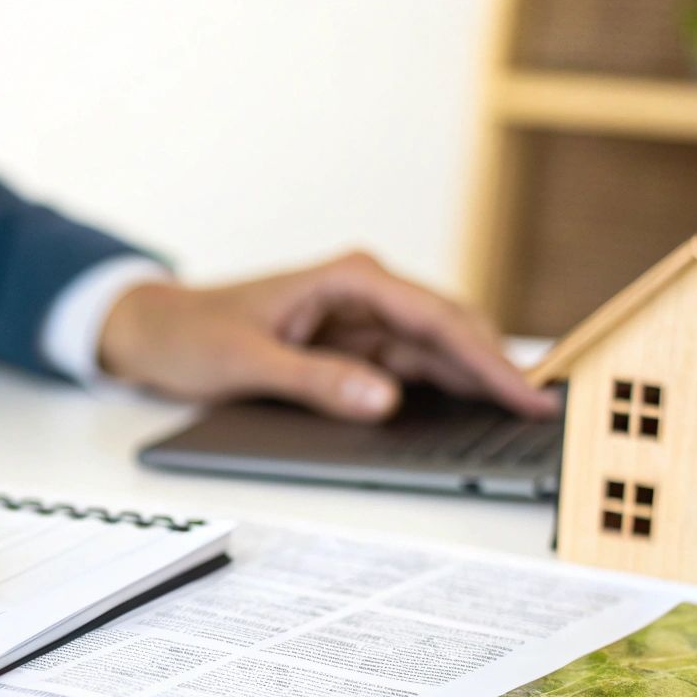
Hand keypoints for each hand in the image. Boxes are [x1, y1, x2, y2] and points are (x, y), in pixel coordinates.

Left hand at [97, 251, 560, 421]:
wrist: (155, 332)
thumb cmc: (193, 335)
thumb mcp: (247, 364)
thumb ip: (316, 382)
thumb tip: (383, 401)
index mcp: (349, 279)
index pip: (437, 319)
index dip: (487, 360)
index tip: (524, 392)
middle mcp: (366, 294)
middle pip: (452, 332)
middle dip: (497, 370)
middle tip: (541, 413)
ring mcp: (364, 322)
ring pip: (440, 352)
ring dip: (477, 382)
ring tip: (522, 417)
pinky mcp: (356, 350)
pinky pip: (414, 369)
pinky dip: (446, 391)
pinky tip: (473, 415)